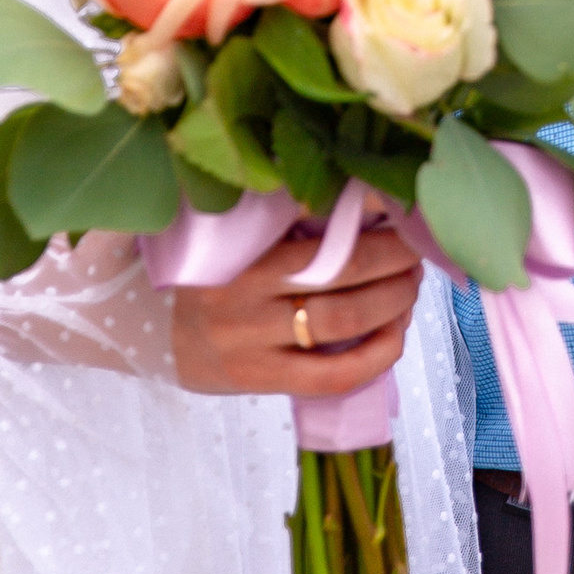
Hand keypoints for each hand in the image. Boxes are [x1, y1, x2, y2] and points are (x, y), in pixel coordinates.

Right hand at [168, 215, 423, 401]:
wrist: (156, 336)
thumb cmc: (210, 276)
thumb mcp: (230, 237)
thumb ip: (279, 218)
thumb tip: (355, 194)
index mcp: (238, 249)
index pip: (313, 224)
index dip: (364, 213)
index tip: (398, 202)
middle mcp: (244, 294)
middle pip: (340, 272)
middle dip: (394, 258)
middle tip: (417, 249)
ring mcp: (253, 341)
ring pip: (342, 321)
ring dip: (392, 301)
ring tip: (411, 287)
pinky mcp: (263, 380)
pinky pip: (332, 375)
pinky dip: (375, 357)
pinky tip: (396, 337)